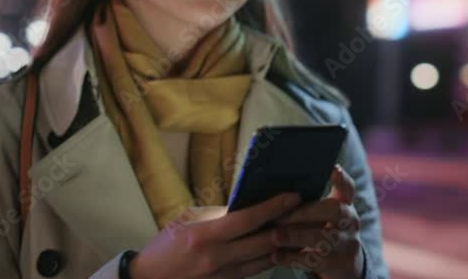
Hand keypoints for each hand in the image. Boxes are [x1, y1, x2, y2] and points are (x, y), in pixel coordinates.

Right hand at [130, 192, 302, 278]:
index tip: (292, 196)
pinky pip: (253, 272)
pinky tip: (275, 247)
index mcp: (205, 236)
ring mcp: (222, 277)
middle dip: (286, 226)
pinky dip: (266, 259)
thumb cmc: (165, 246)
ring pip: (264, 260)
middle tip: (301, 212)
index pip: (248, 220)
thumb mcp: (187, 221)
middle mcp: (217, 259)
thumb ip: (217, 215)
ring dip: (282, 244)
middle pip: (264, 243)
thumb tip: (246, 206)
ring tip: (295, 228)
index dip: (273, 207)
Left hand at [269, 165, 363, 278]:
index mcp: (344, 204)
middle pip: (334, 210)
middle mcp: (350, 221)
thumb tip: (273, 193)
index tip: (332, 169)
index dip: (341, 178)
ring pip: (324, 237)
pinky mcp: (339, 264)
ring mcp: (347, 243)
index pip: (348, 187)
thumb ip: (306, 204)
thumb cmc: (322, 232)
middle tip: (279, 216)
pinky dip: (293, 258)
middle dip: (305, 212)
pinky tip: (276, 256)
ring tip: (275, 236)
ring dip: (296, 236)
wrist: (343, 266)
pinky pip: (316, 260)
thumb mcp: (321, 216)